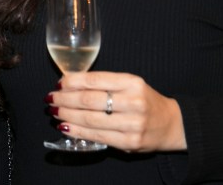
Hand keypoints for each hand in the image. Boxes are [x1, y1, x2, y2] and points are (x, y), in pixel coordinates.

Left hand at [46, 71, 186, 152]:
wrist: (172, 124)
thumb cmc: (144, 100)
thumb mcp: (128, 84)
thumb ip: (103, 83)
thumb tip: (69, 83)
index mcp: (132, 82)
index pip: (94, 80)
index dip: (71, 82)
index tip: (58, 83)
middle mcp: (133, 102)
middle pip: (88, 100)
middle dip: (64, 99)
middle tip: (51, 99)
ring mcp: (132, 124)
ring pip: (90, 119)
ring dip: (67, 115)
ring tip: (55, 112)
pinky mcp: (130, 142)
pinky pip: (97, 136)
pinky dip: (78, 131)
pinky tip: (66, 127)